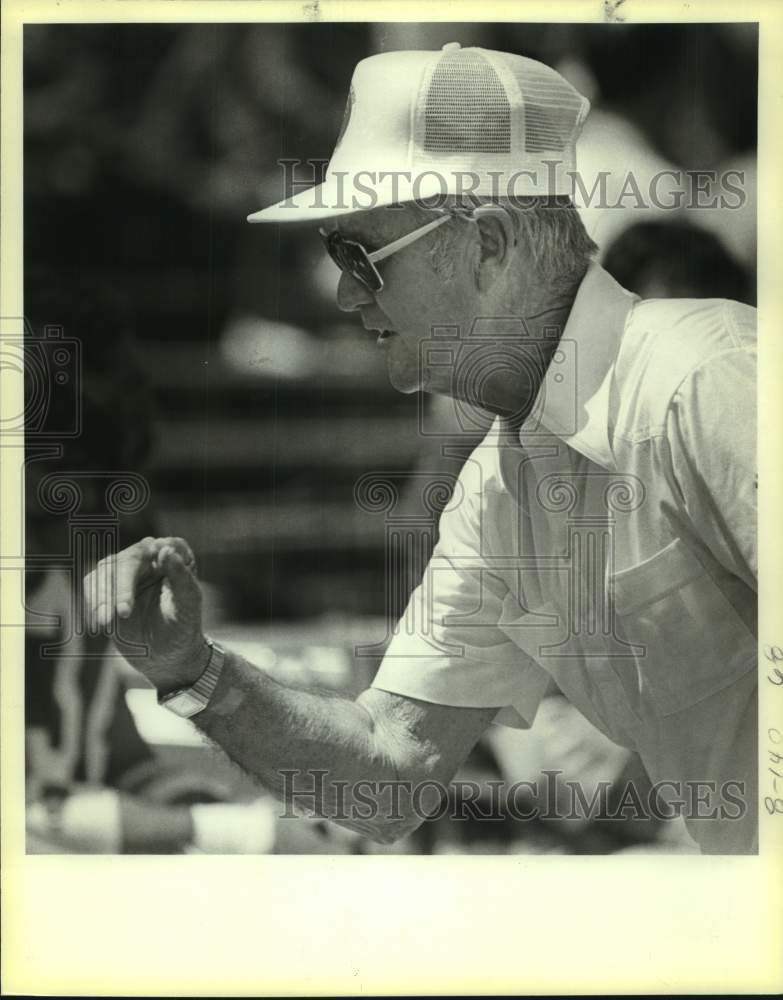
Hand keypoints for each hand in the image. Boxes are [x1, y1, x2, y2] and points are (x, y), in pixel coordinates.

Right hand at [83, 536, 207, 691]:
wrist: (165, 655)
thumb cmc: (183, 629)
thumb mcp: (188, 605)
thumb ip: (180, 577)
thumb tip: (165, 550)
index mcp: (176, 556)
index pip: (163, 547)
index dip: (153, 557)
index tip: (152, 565)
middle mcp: (149, 556)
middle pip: (128, 560)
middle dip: (121, 588)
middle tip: (122, 614)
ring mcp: (126, 569)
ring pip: (105, 571)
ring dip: (102, 597)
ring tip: (105, 624)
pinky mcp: (107, 584)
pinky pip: (92, 584)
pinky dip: (93, 603)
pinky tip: (100, 623)